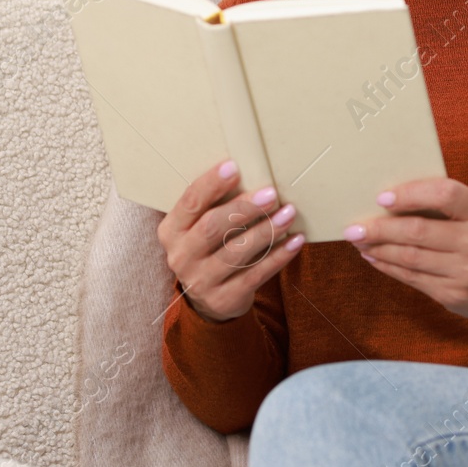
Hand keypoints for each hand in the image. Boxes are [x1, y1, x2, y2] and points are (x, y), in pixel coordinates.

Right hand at [157, 160, 304, 322]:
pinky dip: (278, 256)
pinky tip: (295, 240)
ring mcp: (200, 281)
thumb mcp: (200, 227)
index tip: (234, 166)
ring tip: (289, 213)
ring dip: (266, 231)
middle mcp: (181, 257)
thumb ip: (215, 205)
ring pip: (236, 252)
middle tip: (271, 194)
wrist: (210, 300)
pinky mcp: (223, 299)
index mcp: (171, 231)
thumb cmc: (211, 248)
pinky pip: (255, 275)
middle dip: (244, 208)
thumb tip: (253, 173)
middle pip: (212, 227)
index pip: (190, 202)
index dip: (211, 184)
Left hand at [344, 178, 467, 319]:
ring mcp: (466, 272)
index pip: (446, 194)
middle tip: (354, 227)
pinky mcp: (454, 295)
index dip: (411, 194)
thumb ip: (449, 203)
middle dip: (380, 229)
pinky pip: (413, 279)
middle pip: (419, 232)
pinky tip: (376, 258)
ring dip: (379, 249)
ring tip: (360, 241)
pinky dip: (389, 267)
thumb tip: (395, 198)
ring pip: (411, 258)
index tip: (382, 198)